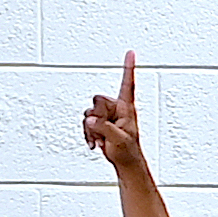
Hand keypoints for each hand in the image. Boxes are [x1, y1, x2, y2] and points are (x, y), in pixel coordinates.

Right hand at [83, 50, 145, 168]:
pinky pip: (86, 122)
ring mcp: (107, 116)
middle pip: (98, 100)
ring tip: (102, 140)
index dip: (128, 68)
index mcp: (126, 109)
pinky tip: (96, 143)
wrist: (125, 163)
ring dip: (92, 129)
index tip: (131, 52)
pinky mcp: (99, 123)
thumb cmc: (128, 152)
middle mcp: (116, 109)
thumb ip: (104, 127)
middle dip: (97, 117)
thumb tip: (91, 119)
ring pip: (89, 113)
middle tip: (104, 132)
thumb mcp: (118, 139)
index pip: (128, 84)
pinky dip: (88, 133)